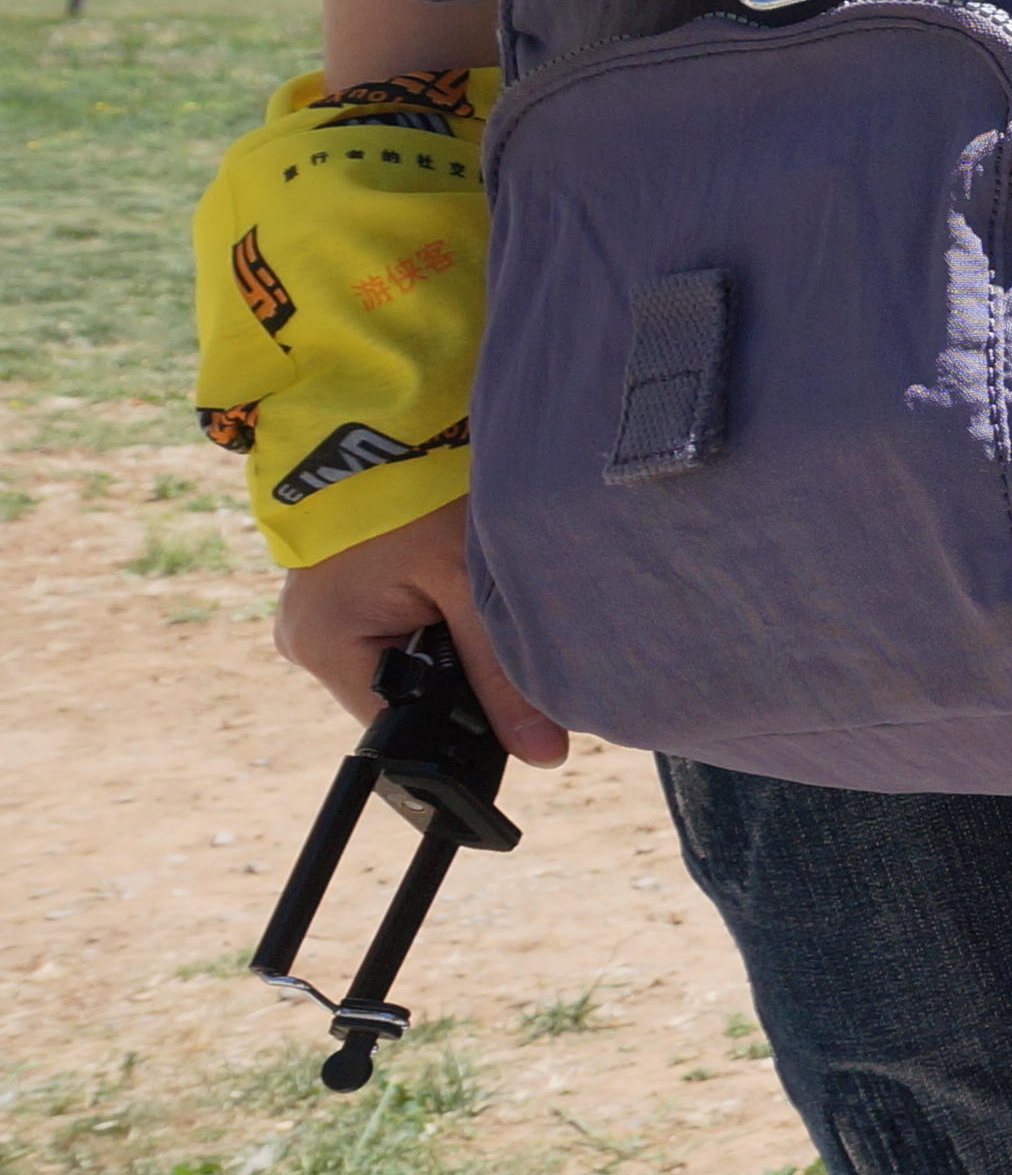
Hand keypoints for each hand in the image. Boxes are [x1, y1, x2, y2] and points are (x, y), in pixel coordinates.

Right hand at [272, 501, 567, 765]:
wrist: (372, 416)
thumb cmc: (417, 493)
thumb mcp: (468, 584)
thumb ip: (503, 673)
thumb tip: (543, 758)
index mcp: (327, 648)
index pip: (404, 727)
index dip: (465, 726)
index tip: (515, 703)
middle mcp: (306, 643)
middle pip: (405, 701)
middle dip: (462, 681)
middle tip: (500, 629)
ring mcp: (316, 619)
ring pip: (404, 667)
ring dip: (449, 649)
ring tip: (473, 598)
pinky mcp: (336, 598)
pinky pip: (393, 634)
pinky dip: (433, 622)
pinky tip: (453, 589)